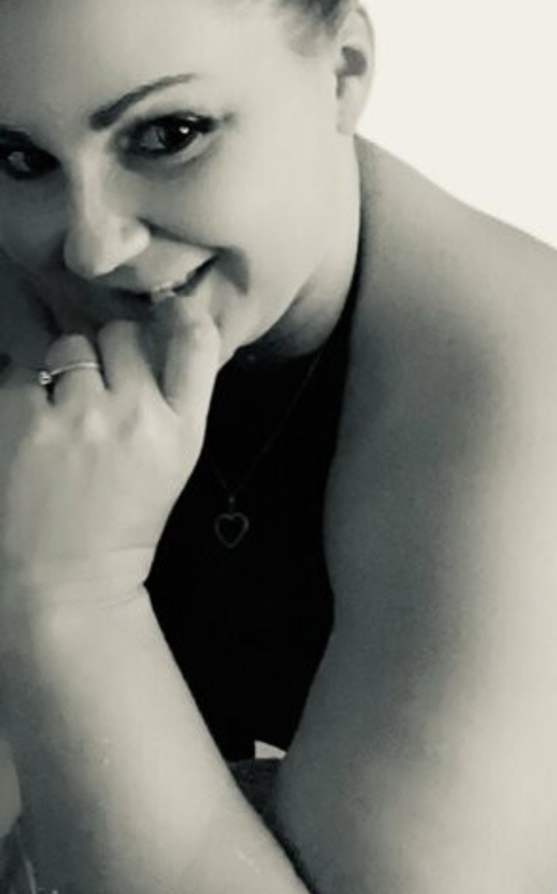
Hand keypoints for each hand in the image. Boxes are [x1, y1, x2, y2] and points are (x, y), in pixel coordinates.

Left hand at [0, 299, 219, 613]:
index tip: (165, 312)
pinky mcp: (25, 423)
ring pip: (71, 345)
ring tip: (61, 414)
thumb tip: (160, 321)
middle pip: (123, 334)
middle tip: (96, 395)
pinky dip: (24, 390)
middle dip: (108, 354)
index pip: (194, 340)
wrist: (66, 581)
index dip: (178, 314)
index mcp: (182, 429)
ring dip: (63, 370)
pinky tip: (31, 425)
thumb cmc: (122, 517)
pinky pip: (24, 370)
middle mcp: (136, 416)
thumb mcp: (174, 459)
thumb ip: (174, 396)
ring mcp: (80, 418)